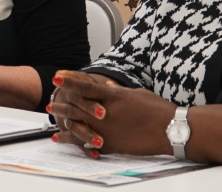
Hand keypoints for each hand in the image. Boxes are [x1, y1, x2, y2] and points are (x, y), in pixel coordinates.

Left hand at [49, 70, 174, 157]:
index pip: (85, 87)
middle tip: (50, 102)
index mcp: (113, 97)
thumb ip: (118, 91)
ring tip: (53, 120)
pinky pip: (88, 143)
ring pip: (79, 125)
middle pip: (77, 106)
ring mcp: (107, 130)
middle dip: (62, 103)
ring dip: (64, 121)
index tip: (56, 77)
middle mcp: (107, 113)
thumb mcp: (136, 93)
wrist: (171, 130)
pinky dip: (75, 141)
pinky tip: (65, 140)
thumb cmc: (158, 109)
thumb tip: (106, 86)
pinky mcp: (111, 145)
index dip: (69, 81)